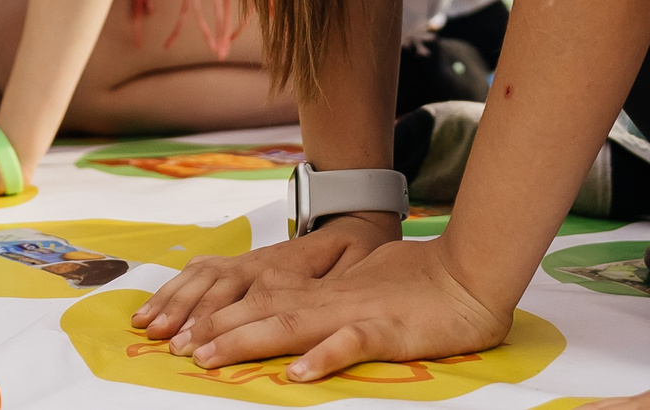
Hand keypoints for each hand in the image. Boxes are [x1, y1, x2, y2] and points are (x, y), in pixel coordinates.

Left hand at [161, 227, 509, 383]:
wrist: (469, 274)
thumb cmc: (422, 283)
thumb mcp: (368, 290)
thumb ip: (334, 302)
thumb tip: (300, 321)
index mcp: (328, 294)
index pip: (266, 302)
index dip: (224, 316)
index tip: (187, 334)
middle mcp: (332, 301)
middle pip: (265, 313)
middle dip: (219, 331)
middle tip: (180, 349)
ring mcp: (356, 313)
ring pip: (292, 325)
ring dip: (248, 339)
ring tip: (210, 356)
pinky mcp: (386, 331)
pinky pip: (350, 345)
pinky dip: (322, 358)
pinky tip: (297, 375)